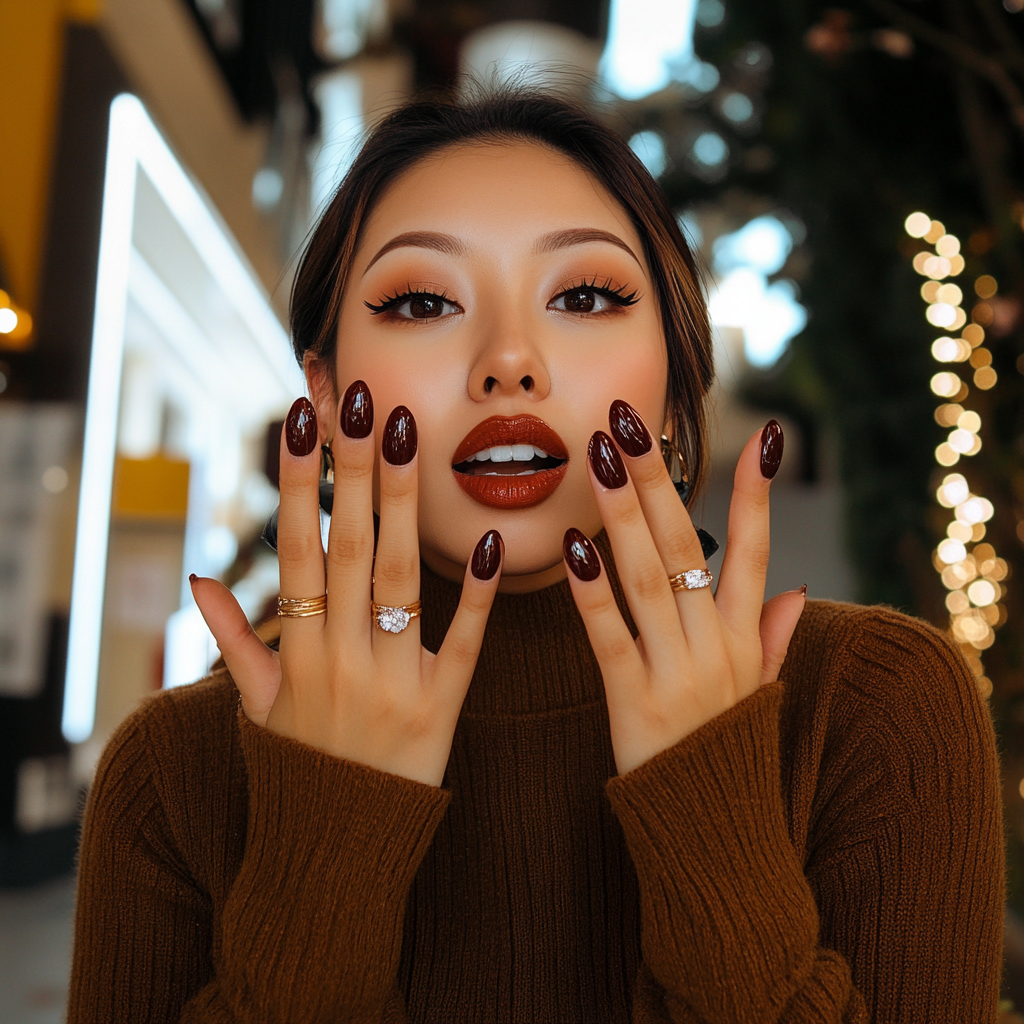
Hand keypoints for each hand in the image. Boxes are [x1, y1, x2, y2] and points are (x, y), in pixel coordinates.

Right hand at [190, 385, 502, 786]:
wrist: (336, 849)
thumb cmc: (298, 766)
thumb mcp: (257, 706)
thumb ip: (233, 641)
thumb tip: (198, 581)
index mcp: (298, 652)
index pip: (296, 548)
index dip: (297, 480)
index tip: (301, 416)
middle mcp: (343, 658)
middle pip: (351, 548)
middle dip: (353, 469)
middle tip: (363, 400)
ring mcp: (395, 682)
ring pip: (401, 580)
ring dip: (403, 505)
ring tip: (406, 437)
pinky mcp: (444, 707)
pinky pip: (467, 644)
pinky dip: (480, 596)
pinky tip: (491, 542)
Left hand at [563, 402, 805, 774]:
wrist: (714, 830)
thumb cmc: (728, 750)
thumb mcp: (759, 691)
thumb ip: (773, 638)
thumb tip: (797, 591)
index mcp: (745, 637)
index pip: (756, 550)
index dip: (757, 493)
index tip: (762, 435)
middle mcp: (716, 644)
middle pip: (687, 547)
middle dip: (659, 480)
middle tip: (630, 422)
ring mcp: (678, 670)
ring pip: (650, 577)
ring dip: (623, 513)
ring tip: (597, 456)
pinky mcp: (635, 700)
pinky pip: (611, 636)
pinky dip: (593, 592)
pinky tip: (572, 549)